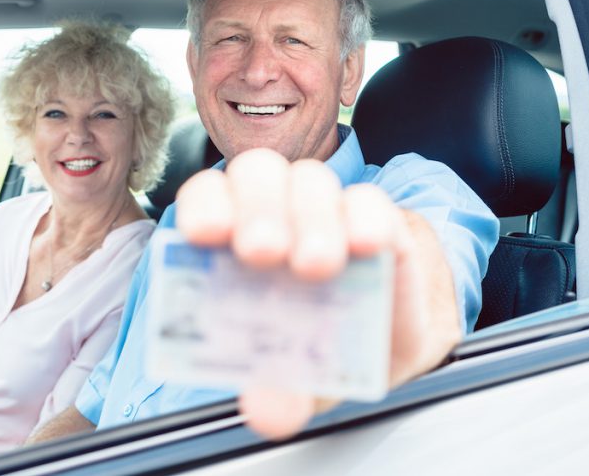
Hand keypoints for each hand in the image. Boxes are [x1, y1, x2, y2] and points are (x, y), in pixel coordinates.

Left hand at [176, 148, 461, 439]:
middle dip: (257, 209)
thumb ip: (278, 391)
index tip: (206, 233)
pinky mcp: (376, 217)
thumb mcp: (295, 377)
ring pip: (310, 180)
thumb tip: (266, 412)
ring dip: (310, 216)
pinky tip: (366, 245)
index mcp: (234, 237)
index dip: (204, 206)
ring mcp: (325, 209)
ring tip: (315, 265)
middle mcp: (276, 210)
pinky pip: (369, 201)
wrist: (384, 343)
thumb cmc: (318, 343)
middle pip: (256, 176)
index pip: (207, 198)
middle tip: (263, 252)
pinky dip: (365, 218)